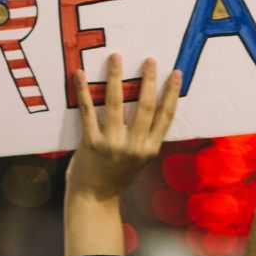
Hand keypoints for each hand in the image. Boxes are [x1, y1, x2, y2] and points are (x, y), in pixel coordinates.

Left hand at [63, 54, 181, 255]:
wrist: (94, 199)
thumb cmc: (117, 175)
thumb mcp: (140, 159)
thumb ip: (146, 137)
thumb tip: (151, 104)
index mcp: (150, 148)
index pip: (167, 116)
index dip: (172, 93)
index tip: (176, 72)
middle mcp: (134, 146)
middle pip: (146, 106)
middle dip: (148, 80)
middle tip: (149, 59)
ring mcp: (112, 144)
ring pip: (116, 103)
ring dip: (116, 77)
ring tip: (116, 57)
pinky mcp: (91, 143)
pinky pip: (87, 111)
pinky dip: (83, 91)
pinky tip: (80, 74)